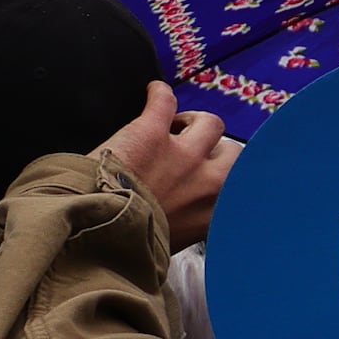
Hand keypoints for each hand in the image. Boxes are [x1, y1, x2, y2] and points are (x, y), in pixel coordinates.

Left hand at [99, 81, 236, 246]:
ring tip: (176, 126)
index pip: (242, 185)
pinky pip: (166, 101)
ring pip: (209, 123)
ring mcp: (184, 154)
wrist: (96, 232)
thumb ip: (191, 226)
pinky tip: (154, 91)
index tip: (215, 179)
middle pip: (231, 151)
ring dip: (194, 123)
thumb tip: (188, 221)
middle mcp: (210, 180)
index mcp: (215, 211)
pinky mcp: (153, 132)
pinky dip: (160, 94)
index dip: (227, 179)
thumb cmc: (130, 246)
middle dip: (213, 151)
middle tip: (190, 154)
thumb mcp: (173, 244)